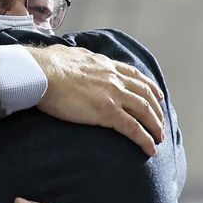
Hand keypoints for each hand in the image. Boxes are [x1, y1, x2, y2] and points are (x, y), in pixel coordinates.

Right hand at [27, 45, 165, 155]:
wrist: (41, 72)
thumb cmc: (46, 64)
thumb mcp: (69, 53)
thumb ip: (77, 57)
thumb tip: (72, 57)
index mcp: (104, 64)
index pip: (134, 74)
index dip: (148, 85)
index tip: (157, 94)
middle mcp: (114, 78)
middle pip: (144, 93)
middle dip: (156, 109)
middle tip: (160, 121)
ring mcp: (113, 95)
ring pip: (144, 111)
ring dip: (155, 125)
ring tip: (159, 138)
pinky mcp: (107, 112)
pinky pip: (133, 128)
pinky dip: (145, 139)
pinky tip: (150, 149)